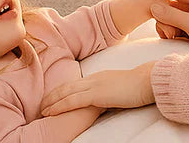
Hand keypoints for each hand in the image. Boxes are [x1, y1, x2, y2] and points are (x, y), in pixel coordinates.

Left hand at [40, 62, 155, 116]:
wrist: (146, 81)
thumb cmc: (138, 87)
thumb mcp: (119, 88)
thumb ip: (109, 92)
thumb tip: (105, 101)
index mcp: (99, 77)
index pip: (75, 83)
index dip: (62, 90)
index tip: (53, 97)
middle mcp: (93, 78)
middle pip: (67, 86)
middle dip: (53, 95)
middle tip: (42, 104)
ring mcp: (94, 85)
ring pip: (66, 93)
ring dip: (52, 102)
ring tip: (42, 109)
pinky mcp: (96, 94)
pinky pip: (73, 100)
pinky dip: (60, 106)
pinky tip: (51, 111)